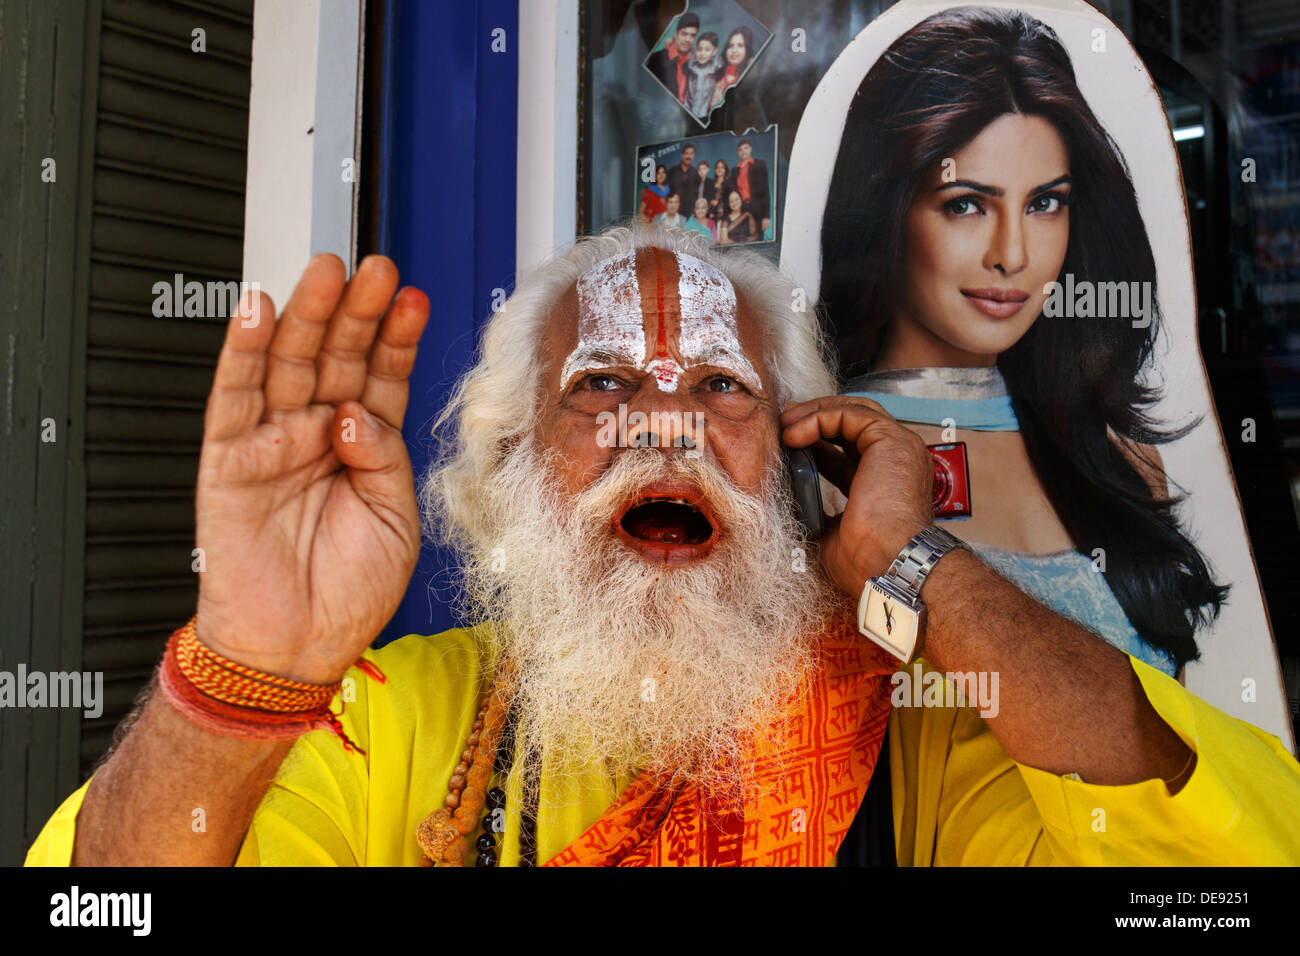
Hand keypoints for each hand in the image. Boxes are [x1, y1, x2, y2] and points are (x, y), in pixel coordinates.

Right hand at [193, 254, 429, 682]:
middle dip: (357, 311)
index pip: (382, 376)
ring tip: (329, 273)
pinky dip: (242, 352)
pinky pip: (233, 397)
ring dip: (308, 315)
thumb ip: (385, 457)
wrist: (295, 646)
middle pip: (339, 357)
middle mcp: (321, 434)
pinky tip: (258, 311)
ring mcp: (275, 442)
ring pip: (290, 363)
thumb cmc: (349, 589)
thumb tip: (355, 410)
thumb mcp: (396, 520)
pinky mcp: (230, 459)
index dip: (397, 338)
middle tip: (376, 269)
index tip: (414, 298)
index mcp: (366, 447)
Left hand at [781, 396, 933, 596]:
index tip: (788, 446)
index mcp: (887, 481)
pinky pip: (849, 414)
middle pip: (855, 421)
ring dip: (814, 413)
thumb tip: (793, 504)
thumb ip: (819, 513)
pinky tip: (794, 434)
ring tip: (784, 425)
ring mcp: (898, 447)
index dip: (817, 443)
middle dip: (816, 418)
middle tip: (784, 426)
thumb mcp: (832, 533)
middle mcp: (897, 460)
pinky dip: (818, 418)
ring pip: (853, 410)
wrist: (889, 565)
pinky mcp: (891, 439)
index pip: (850, 449)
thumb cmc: (868, 561)